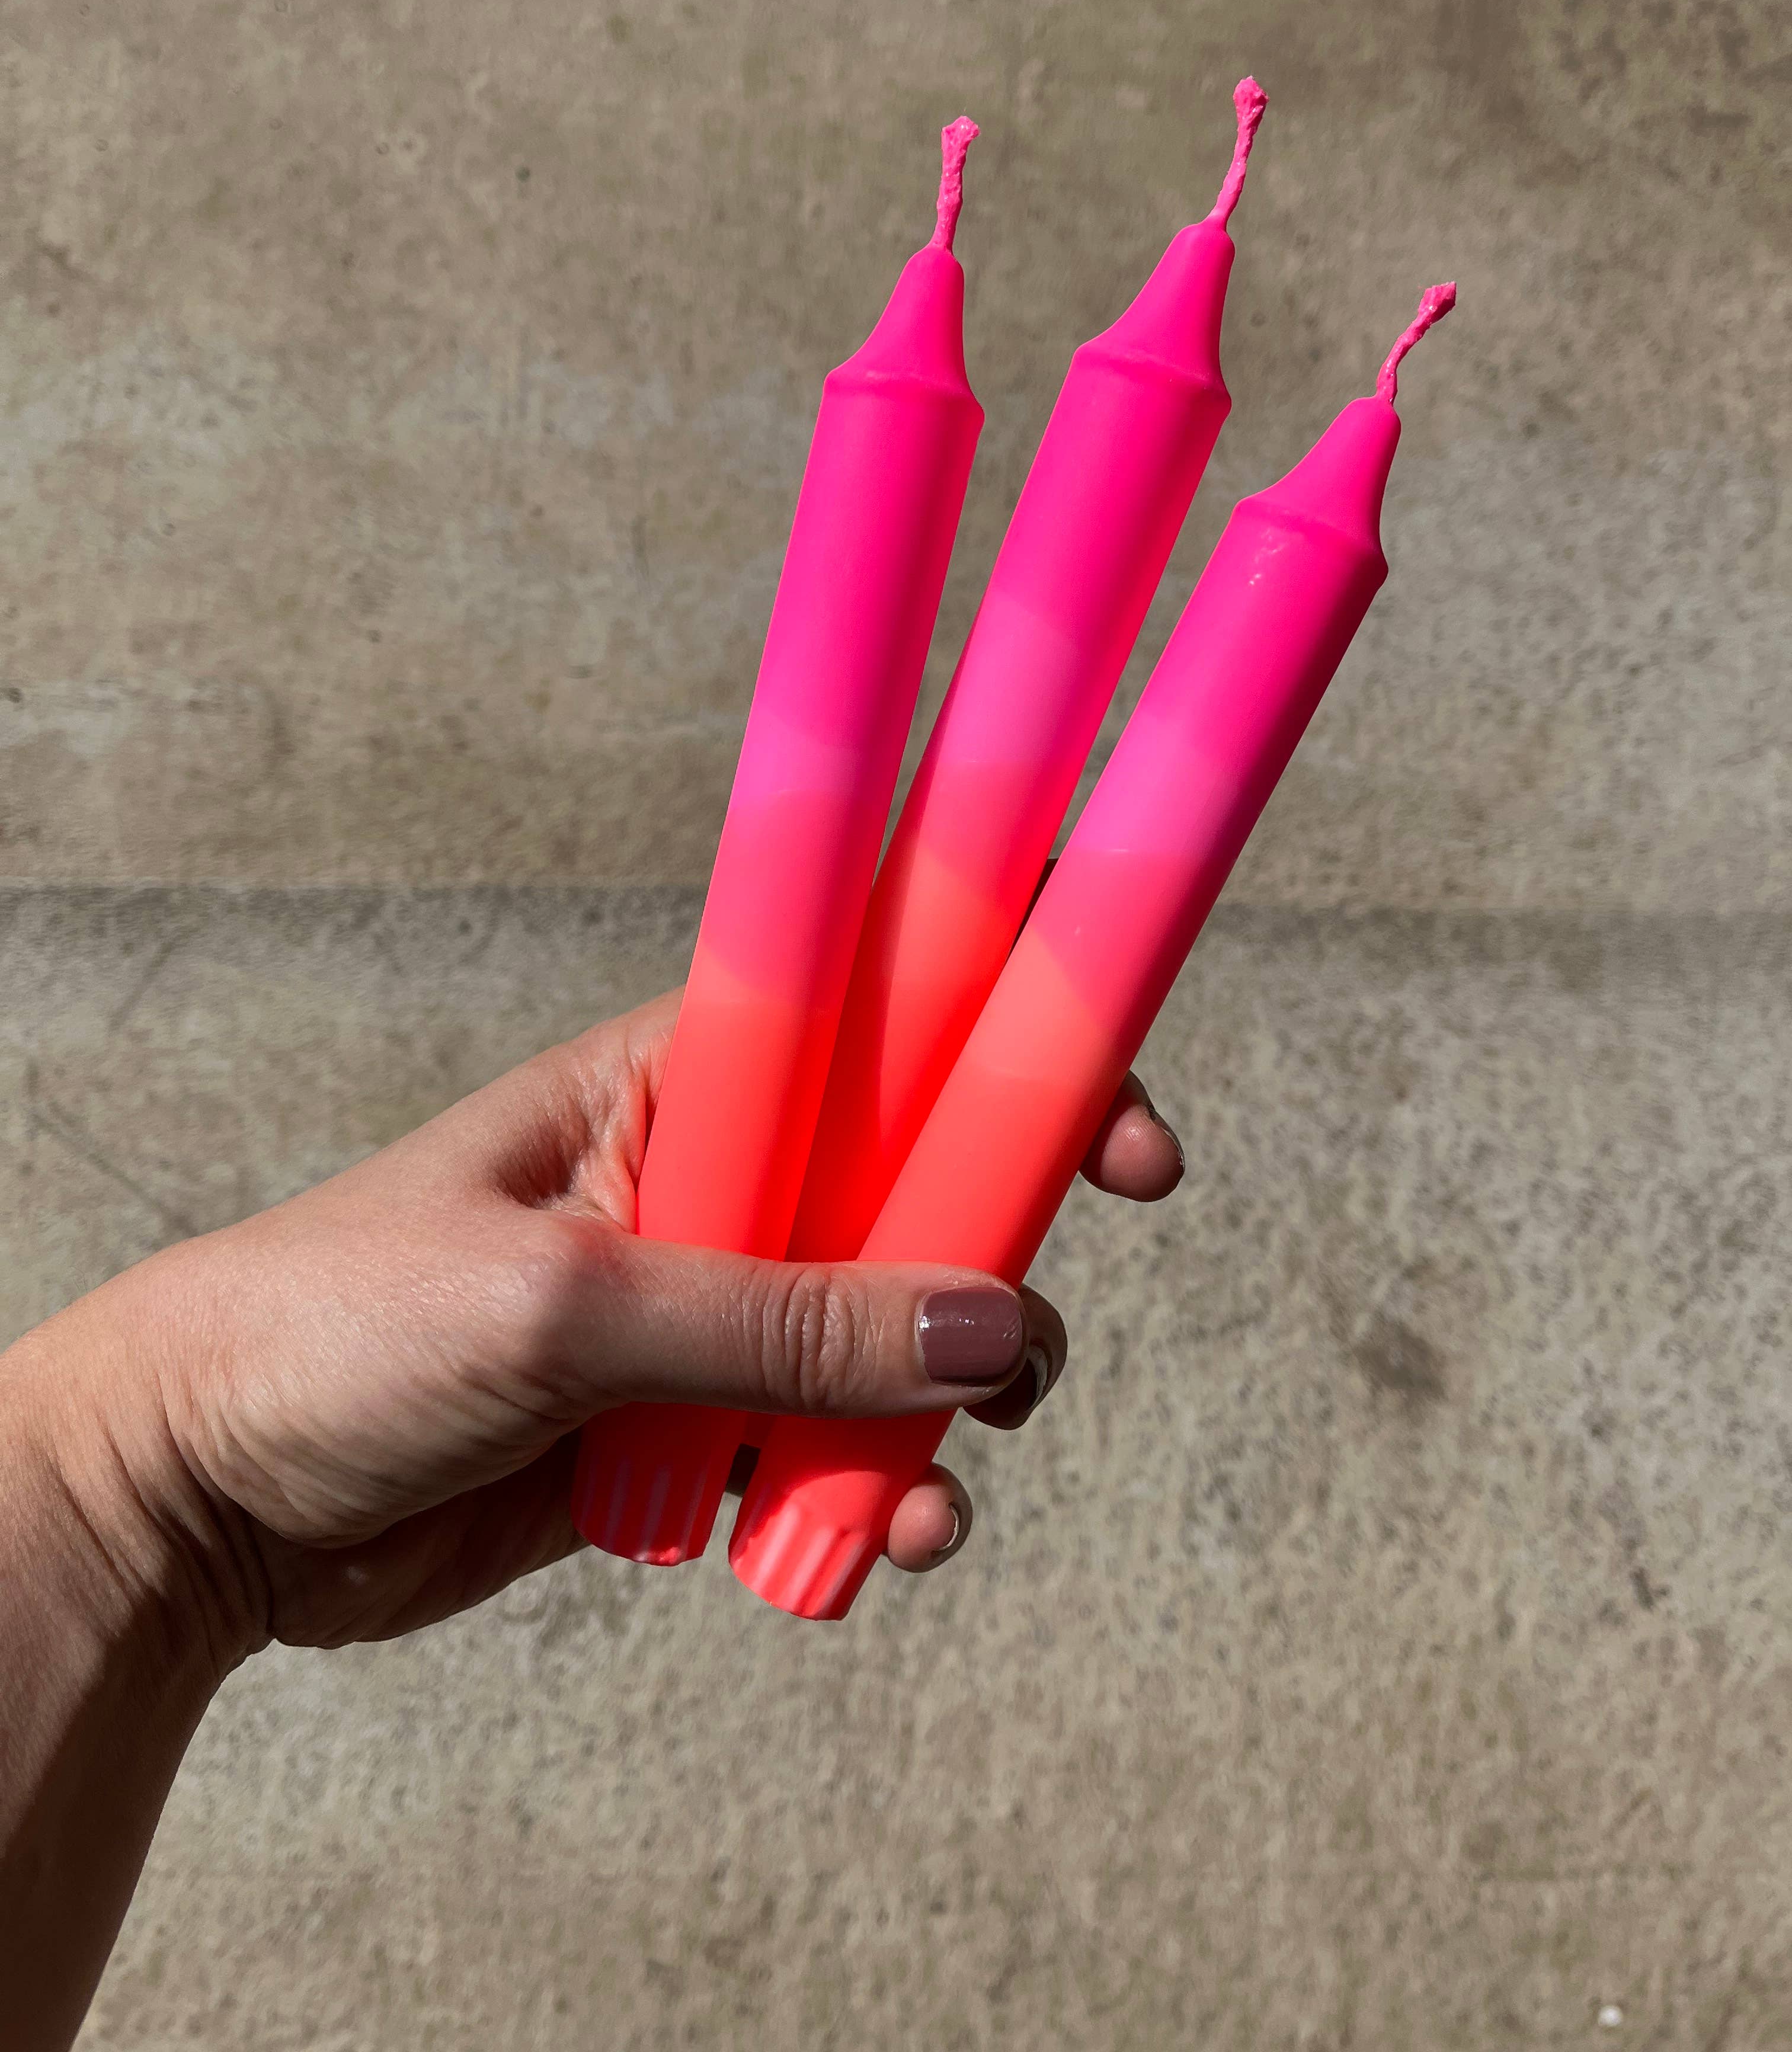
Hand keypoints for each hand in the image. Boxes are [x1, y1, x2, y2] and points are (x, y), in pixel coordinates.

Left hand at [10, 991, 1182, 1663]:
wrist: (200, 1496)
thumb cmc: (342, 1329)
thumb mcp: (571, 1306)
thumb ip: (782, 1318)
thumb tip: (991, 1326)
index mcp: (677, 1077)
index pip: (877, 1008)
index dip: (1008, 1033)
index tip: (1113, 1111)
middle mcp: (709, 1178)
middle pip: (913, 1185)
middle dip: (995, 1260)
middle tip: (1036, 1346)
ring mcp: (701, 1310)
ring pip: (884, 1337)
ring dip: (941, 1410)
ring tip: (937, 1490)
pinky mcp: (680, 1431)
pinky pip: (822, 1452)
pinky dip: (870, 1498)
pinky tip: (873, 1546)